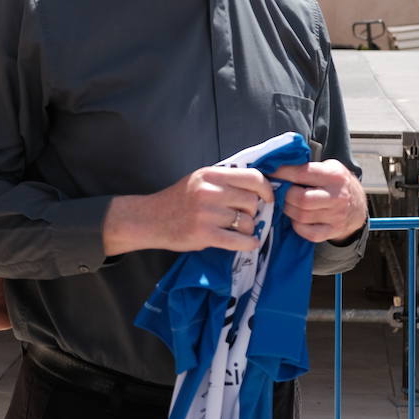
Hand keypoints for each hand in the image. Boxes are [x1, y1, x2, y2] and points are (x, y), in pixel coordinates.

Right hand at [113, 166, 274, 254]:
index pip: (252, 177)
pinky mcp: (204, 234)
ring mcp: (207, 213)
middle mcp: (209, 191)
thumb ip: (225, 181)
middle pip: (252, 201)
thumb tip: (259, 189)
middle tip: (245, 216)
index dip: (266, 189)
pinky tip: (249, 243)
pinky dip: (248, 243)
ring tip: (238, 230)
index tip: (267, 198)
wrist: (150, 219)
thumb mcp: (199, 180)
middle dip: (253, 211)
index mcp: (211, 174)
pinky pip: (238, 240)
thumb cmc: (178, 200)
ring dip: (247, 229)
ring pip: (247, 222)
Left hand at [275, 160, 367, 243]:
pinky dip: (298, 226)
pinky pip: (308, 233)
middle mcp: (337, 196)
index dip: (282, 173)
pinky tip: (297, 218)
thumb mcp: (329, 167)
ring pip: (301, 216)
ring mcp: (336, 216)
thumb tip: (278, 165)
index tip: (270, 172)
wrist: (358, 205)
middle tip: (279, 191)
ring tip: (287, 203)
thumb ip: (309, 167)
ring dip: (288, 209)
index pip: (303, 173)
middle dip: (285, 195)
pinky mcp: (333, 231)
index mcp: (334, 176)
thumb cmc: (338, 183)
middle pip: (301, 199)